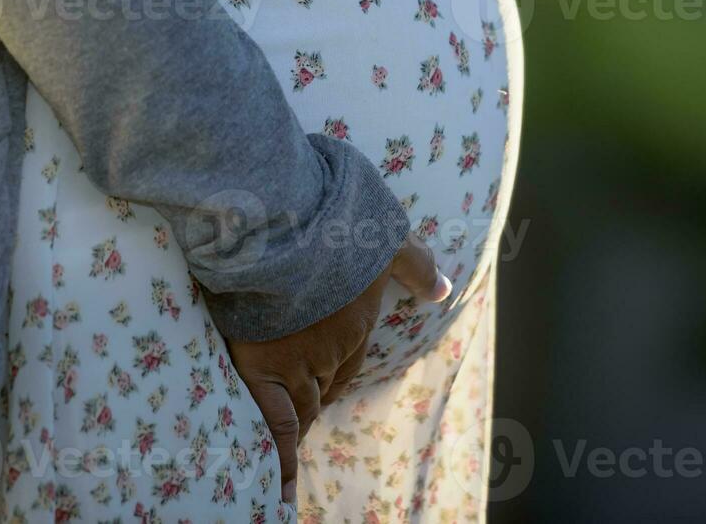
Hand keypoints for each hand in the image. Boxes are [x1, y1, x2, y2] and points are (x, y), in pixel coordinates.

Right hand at [225, 236, 451, 505]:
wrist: (281, 220)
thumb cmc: (332, 219)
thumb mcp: (384, 235)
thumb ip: (413, 264)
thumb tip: (444, 290)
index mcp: (358, 318)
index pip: (348, 360)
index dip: (336, 368)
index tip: (324, 376)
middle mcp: (331, 347)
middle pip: (324, 385)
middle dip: (315, 395)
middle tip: (303, 412)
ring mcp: (297, 360)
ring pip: (301, 403)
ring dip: (297, 425)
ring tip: (286, 459)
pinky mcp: (261, 366)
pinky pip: (275, 422)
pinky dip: (278, 455)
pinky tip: (280, 486)